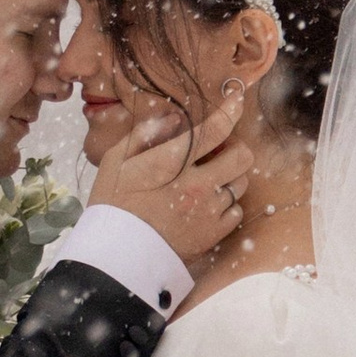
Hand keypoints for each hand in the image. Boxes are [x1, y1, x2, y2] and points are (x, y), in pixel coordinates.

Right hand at [92, 89, 255, 270]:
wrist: (117, 257)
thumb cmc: (113, 205)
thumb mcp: (116, 161)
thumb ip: (145, 134)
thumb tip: (173, 119)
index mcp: (173, 163)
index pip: (216, 129)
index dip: (232, 109)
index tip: (237, 99)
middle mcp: (198, 185)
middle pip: (243, 156)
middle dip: (234, 148)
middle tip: (217, 152)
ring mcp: (209, 211)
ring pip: (241, 183)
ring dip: (229, 177)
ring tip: (207, 181)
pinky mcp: (213, 233)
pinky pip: (235, 211)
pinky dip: (225, 205)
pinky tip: (204, 205)